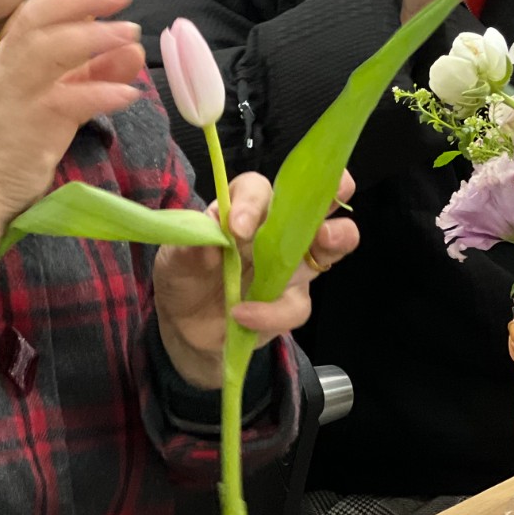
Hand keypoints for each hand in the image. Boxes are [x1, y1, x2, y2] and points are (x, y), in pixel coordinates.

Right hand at [0, 0, 144, 269]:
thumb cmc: (17, 136)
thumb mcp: (59, 95)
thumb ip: (94, 70)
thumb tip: (132, 46)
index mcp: (11, 52)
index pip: (44, 5)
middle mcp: (8, 64)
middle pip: (42, 15)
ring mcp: (15, 93)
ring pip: (50, 49)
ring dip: (95, 37)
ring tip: (132, 34)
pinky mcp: (27, 126)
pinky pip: (66, 101)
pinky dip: (100, 92)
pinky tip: (129, 92)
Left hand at [154, 171, 358, 389]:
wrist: (186, 326)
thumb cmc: (186, 276)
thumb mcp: (175, 259)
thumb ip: (190, 247)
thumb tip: (213, 235)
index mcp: (245, 209)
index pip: (258, 190)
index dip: (253, 202)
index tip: (237, 228)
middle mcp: (276, 230)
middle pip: (317, 198)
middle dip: (333, 188)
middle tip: (328, 195)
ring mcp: (292, 264)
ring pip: (334, 242)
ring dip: (338, 236)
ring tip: (326, 239)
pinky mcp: (292, 301)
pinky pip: (297, 305)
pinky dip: (271, 312)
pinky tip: (242, 316)